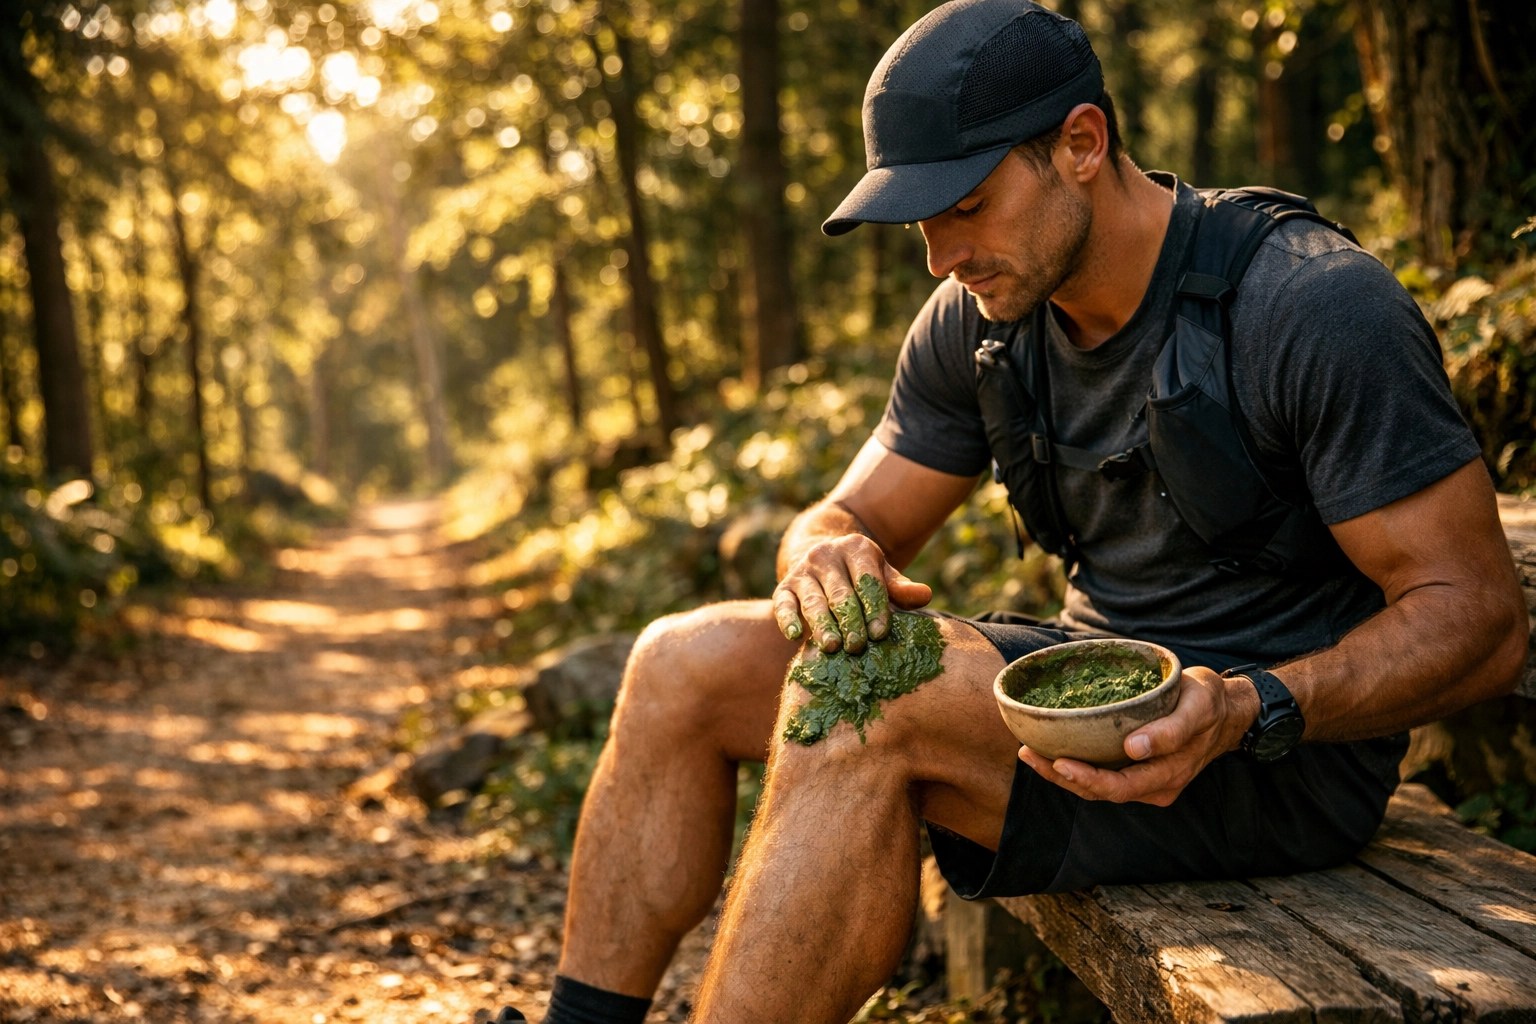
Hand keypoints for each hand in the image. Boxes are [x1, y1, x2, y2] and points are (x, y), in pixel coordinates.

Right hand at [772, 534, 931, 653]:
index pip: (867, 580)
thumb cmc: (861, 576)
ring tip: (832, 646)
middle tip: (857, 646)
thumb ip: (900, 588)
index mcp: (856, 548)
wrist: (822, 560)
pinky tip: (794, 635)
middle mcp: (826, 555)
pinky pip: (783, 604)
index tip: (880, 633)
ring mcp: (802, 571)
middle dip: (850, 621)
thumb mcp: (882, 575)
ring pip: (814, 601)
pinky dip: (787, 619)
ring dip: (823, 625)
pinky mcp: (783, 587)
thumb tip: (925, 595)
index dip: (874, 607)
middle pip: (841, 593)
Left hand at [1017, 667, 1254, 805]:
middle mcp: (1154, 786)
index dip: (1087, 780)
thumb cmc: (1209, 703)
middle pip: (1100, 792)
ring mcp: (1145, 780)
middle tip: (1028, 753)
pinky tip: (1052, 747)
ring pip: (1097, 786)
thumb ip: (1171, 730)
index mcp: (1168, 776)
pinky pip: (1103, 773)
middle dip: (1060, 776)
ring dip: (1061, 774)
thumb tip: (1134, 749)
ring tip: (1029, 751)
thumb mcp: (1197, 707)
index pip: (1119, 787)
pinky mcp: (1137, 768)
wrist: (1227, 711)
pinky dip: (1076, 765)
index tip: (1058, 762)